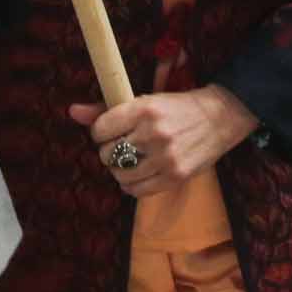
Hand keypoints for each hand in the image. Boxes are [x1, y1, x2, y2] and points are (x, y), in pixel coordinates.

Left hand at [73, 86, 257, 196]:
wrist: (220, 117)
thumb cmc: (176, 107)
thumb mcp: (144, 100)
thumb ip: (106, 108)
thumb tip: (72, 111)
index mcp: (144, 109)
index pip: (100, 130)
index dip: (101, 132)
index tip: (111, 130)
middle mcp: (154, 133)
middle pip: (107, 154)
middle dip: (109, 151)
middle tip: (123, 144)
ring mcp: (165, 158)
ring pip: (119, 174)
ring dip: (119, 169)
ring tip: (130, 159)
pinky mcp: (174, 177)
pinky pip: (136, 191)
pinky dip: (131, 185)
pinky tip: (139, 173)